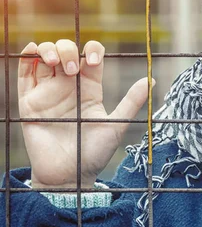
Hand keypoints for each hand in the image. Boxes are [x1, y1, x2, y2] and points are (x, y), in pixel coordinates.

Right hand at [18, 40, 152, 188]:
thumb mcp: (117, 125)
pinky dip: (25, 58)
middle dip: (68, 50)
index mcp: (91, 87)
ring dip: (48, 50)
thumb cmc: (94, 153)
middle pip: (66, 51)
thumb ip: (132, 102)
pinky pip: (24, 75)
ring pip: (44, 58)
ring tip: (53, 62)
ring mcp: (48, 92)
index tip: (93, 62)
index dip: (92, 50)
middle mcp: (69, 86)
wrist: (69, 176)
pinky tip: (31, 51)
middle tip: (72, 70)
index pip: (91, 56)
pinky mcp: (29, 102)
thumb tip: (151, 79)